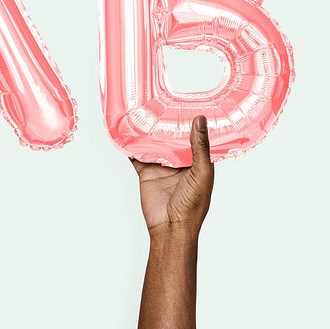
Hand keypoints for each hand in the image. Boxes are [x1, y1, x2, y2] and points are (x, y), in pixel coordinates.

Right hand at [131, 116, 214, 239]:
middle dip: (169, 124)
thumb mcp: (202, 172)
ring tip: (146, 111)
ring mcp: (163, 167)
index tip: (190, 104)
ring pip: (155, 144)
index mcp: (198, 162)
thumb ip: (200, 146)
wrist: (171, 227)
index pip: (196, 138)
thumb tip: (200, 120)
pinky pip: (138, 156)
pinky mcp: (147, 172)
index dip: (194, 124)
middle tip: (164, 101)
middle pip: (173, 139)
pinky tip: (128, 132)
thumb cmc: (192, 205)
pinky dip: (132, 145)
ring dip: (151, 132)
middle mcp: (181, 163)